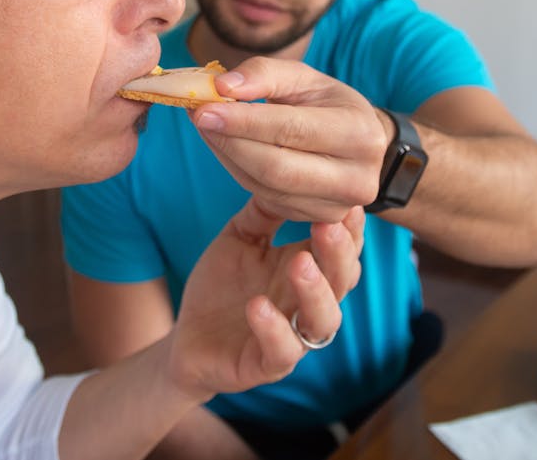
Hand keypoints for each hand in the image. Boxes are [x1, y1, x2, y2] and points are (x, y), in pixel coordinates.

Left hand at [166, 198, 364, 400]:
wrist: (187, 336)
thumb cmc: (221, 286)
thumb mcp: (238, 240)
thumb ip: (261, 214)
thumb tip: (281, 174)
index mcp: (306, 269)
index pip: (342, 249)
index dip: (350, 229)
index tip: (347, 202)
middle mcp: (306, 303)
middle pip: (342, 281)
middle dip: (339, 254)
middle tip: (329, 226)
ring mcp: (292, 335)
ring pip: (323, 320)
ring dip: (316, 291)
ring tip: (300, 263)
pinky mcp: (267, 363)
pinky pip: (282, 351)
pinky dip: (274, 328)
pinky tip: (258, 305)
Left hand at [190, 56, 388, 221]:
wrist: (356, 140)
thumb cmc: (327, 103)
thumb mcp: (304, 77)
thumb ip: (264, 74)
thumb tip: (222, 86)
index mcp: (360, 133)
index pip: (290, 130)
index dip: (243, 121)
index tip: (203, 108)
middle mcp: (357, 177)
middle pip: (276, 168)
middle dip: (229, 142)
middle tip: (197, 117)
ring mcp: (339, 205)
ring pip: (266, 188)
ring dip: (228, 157)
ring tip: (207, 127)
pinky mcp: (319, 218)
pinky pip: (266, 199)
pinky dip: (239, 171)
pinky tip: (226, 147)